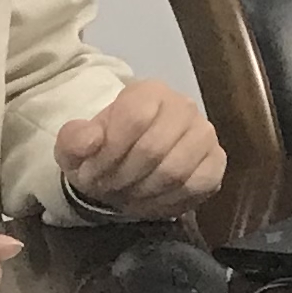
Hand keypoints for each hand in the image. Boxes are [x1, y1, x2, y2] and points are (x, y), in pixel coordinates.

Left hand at [57, 79, 225, 218]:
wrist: (127, 165)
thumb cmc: (103, 152)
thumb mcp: (75, 146)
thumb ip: (74, 139)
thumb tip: (91, 141)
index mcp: (148, 92)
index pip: (134, 117)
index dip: (110, 151)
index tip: (91, 173)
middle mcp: (183, 106)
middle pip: (154, 148)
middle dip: (124, 177)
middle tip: (108, 189)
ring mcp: (204, 134)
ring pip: (175, 171)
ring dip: (144, 192)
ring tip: (127, 196)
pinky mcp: (217, 161)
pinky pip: (196, 186)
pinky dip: (168, 201)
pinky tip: (151, 200)